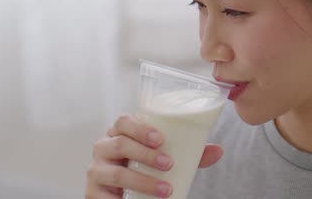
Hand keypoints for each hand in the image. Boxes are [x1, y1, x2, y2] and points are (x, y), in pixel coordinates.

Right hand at [85, 114, 223, 197]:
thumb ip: (190, 153)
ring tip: (166, 190)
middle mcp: (104, 147)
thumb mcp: (166, 158)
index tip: (161, 139)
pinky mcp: (92, 193)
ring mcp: (96, 170)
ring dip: (143, 181)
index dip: (140, 128)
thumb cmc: (145, 167)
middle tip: (169, 164)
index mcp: (120, 132)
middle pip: (120, 143)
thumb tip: (218, 150)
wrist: (124, 193)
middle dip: (146, 154)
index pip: (123, 121)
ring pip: (117, 172)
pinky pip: (104, 197)